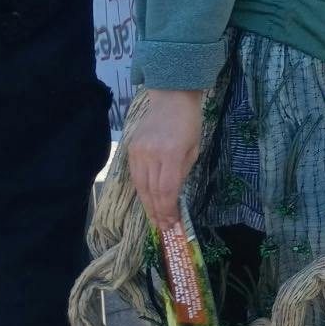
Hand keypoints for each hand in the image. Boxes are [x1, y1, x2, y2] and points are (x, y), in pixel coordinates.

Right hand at [125, 88, 205, 229]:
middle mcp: (151, 154)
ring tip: (155, 219)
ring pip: (140, 186)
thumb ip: (182, 173)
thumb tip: (173, 196)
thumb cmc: (189, 123)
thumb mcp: (194, 149)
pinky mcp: (130, 149)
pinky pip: (134, 176)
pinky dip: (141, 190)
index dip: (167, 210)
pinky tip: (147, 200)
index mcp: (171, 154)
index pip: (166, 190)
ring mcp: (138, 152)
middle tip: (163, 227)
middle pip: (151, 191)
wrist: (171, 97)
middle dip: (157, 212)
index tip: (171, 224)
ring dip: (147, 205)